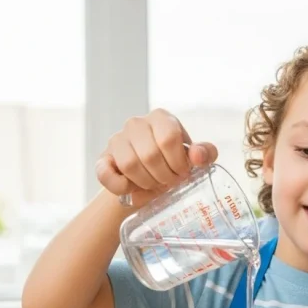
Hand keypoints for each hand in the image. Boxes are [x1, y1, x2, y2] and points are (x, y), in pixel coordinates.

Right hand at [95, 108, 218, 202]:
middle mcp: (136, 124)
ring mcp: (117, 139)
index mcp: (161, 118)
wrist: (148, 182)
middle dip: (164, 176)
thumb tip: (197, 156)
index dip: (178, 162)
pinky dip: (121, 187)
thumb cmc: (173, 165)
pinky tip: (132, 188)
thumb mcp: (194, 159)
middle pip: (150, 154)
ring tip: (154, 183)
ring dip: (146, 182)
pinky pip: (106, 174)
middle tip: (169, 182)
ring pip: (130, 165)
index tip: (182, 173)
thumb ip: (205, 154)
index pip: (169, 138)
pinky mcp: (103, 158)